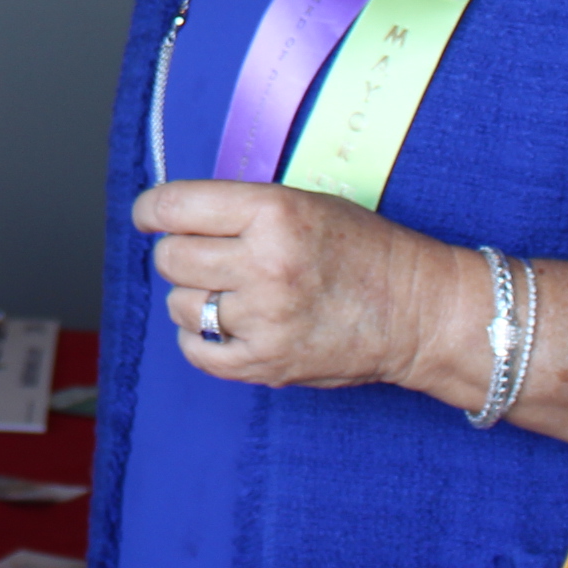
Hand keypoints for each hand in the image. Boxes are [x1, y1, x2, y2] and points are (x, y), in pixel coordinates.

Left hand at [132, 178, 459, 391]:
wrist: (418, 311)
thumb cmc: (365, 251)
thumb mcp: (305, 203)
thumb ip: (241, 209)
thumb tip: (174, 217)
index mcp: (273, 214)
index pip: (175, 208)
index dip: (151, 211)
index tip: (149, 215)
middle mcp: (264, 265)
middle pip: (171, 258)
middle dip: (177, 254)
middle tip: (202, 256)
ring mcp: (264, 319)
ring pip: (180, 304)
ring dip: (192, 297)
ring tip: (226, 292)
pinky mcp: (266, 364)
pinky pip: (197, 351)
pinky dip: (199, 339)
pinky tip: (223, 325)